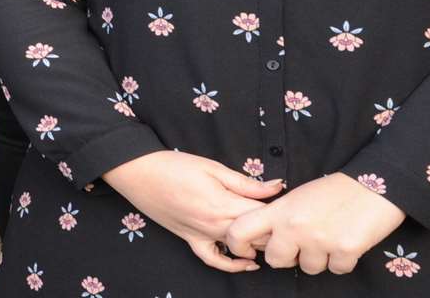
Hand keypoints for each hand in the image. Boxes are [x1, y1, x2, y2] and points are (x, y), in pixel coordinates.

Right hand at [99, 151, 283, 272]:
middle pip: (255, 237)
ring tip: (271, 236)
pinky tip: (245, 263)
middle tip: (285, 221)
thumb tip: (276, 187)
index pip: (263, 217)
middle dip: (273, 231)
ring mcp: (202, 235)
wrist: (139, 173)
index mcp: (223, 204)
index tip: (290, 206)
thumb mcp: (214, 167)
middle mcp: (215, 225)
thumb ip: (246, 183)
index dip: (279, 213)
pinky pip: (212, 259)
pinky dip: (229, 265)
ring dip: (257, 245)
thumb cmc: (175, 165)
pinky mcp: (190, 239)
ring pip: (239, 249)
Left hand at [223, 172, 404, 275]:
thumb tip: (268, 238)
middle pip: (275, 260)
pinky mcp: (345, 251)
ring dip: (320, 258)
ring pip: (309, 268)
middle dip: (289, 256)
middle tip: (304, 242)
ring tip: (330, 235)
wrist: (375, 185)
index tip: (249, 249)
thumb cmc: (336, 189)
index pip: (240, 230)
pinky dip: (343, 261)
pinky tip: (348, 241)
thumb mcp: (299, 196)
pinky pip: (336, 270)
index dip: (238, 245)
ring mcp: (320, 240)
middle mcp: (295, 226)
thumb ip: (280, 216)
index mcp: (281, 209)